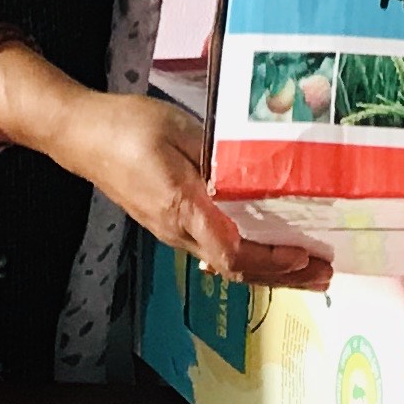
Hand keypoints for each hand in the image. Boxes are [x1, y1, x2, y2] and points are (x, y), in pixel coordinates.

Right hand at [40, 90, 328, 290]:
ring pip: (228, 263)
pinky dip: (248, 256)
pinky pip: (215, 249)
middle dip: (284, 275)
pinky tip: (267, 250)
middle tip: (322, 275)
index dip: (271, 261)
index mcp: (182, 208)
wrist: (81, 134)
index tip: (302, 255)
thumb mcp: (178, 130)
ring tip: (306, 270)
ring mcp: (172, 231)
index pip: (233, 254)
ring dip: (270, 269)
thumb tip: (252, 178)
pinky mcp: (169, 223)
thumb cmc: (126, 127)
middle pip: (238, 269)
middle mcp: (178, 231)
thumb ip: (216, 157)